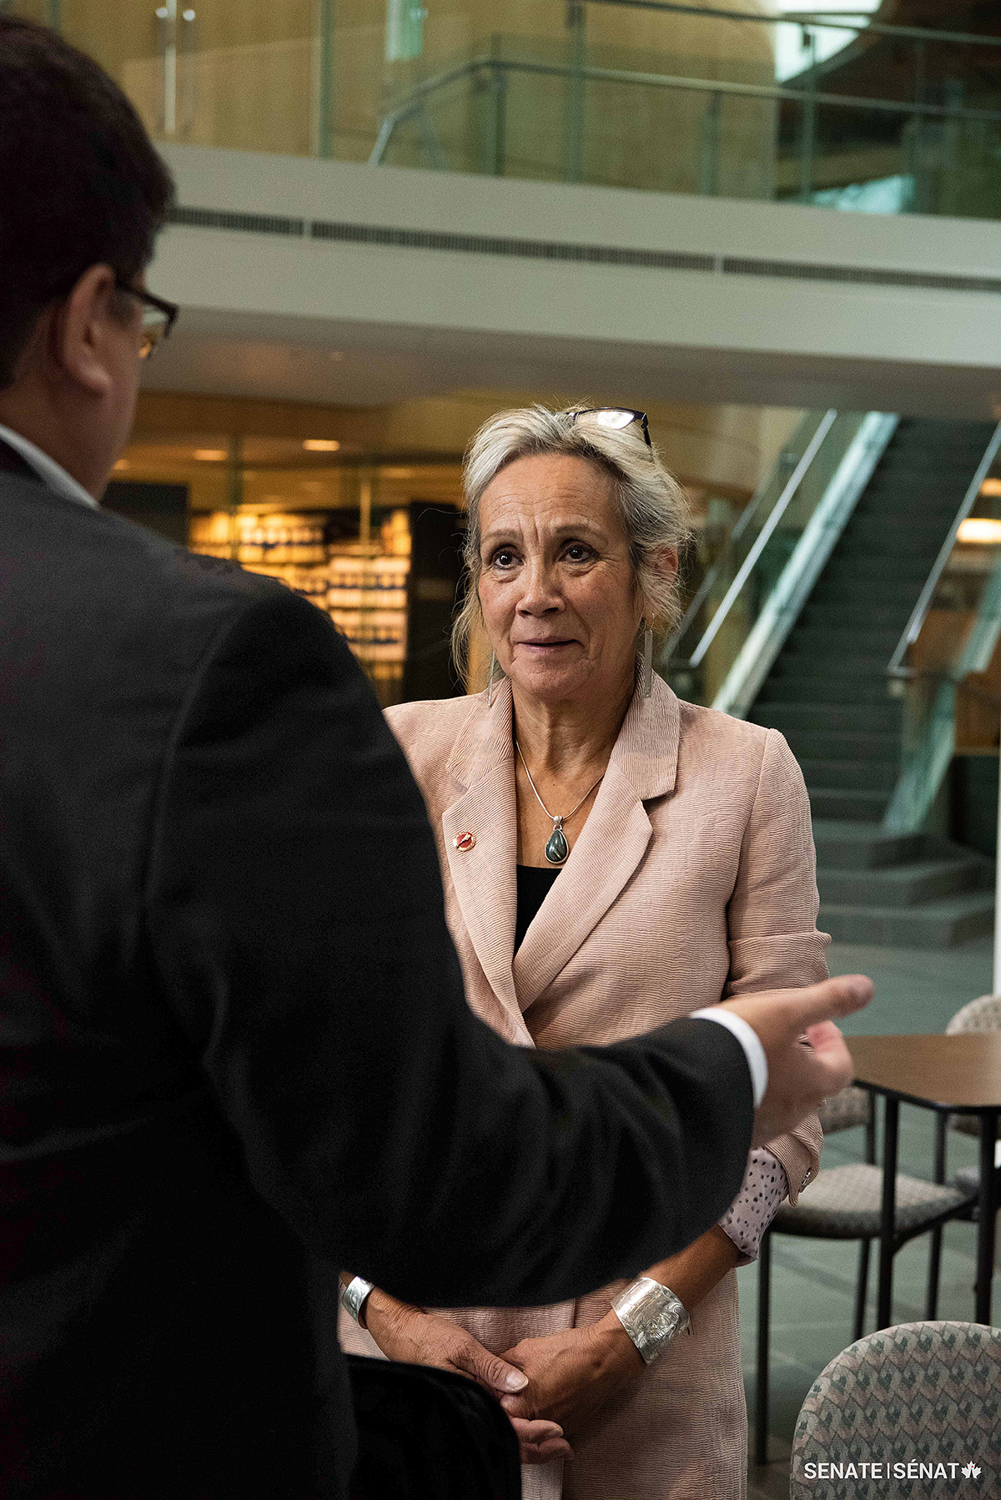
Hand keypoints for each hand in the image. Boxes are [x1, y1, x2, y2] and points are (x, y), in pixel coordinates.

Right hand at [362, 1291, 570, 1464]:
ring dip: (526, 1440)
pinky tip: (526, 1424)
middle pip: (504, 1438)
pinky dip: (511, 1427)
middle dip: (535, 1446)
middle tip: (563, 1446)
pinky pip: (491, 1421)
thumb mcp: (462, 1347)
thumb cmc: (429, 1339)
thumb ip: (492, 1367)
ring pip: (498, 1433)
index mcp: (468, 1400)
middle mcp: (467, 1410)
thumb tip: (522, 1386)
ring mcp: (465, 1408)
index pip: (505, 1426)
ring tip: (553, 1442)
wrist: (401, 1334)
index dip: (532, 1432)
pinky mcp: (465, 1402)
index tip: (556, 1430)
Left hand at [498, 1315, 643, 1446]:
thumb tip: (492, 1371)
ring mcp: (555, 1430)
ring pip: (532, 1434)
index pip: (496, 1411)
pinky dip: (545, 1425)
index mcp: (522, 1405)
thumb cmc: (568, 1351)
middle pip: (513, 1426)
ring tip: (530, 1397)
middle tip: (511, 1393)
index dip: (493, 1398)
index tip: (494, 1388)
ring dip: (526, 1420)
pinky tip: (546, 1405)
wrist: (606, 1358)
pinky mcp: (571, 1430)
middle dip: (509, 1411)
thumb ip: (504, 1365)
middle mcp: (537, 1424)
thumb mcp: (526, 1349)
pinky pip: (551, 1435)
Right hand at [720, 974, 871, 1145]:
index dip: (834, 1041)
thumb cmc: (740, 1042)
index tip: (817, 1023)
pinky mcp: (737, 1134)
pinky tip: (731, 1078)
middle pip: (814, 1085)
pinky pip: (754, 1115)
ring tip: (754, 1054)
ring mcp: (766, 1127)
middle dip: (806, 1060)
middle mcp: (795, 1111)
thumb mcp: (785, 1010)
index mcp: (813, 1083)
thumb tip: (867, 987)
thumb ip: (827, 999)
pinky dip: (753, 1095)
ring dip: (779, 1079)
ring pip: (784, 1101)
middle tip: (785, 1036)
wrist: (687, 1084)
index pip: (842, 1066)